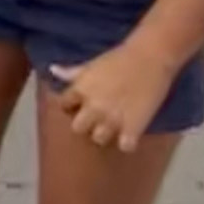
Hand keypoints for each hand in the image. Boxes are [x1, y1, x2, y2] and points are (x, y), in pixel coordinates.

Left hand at [45, 39, 174, 151]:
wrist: (150, 57)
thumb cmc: (119, 57)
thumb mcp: (91, 64)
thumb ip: (72, 72)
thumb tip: (53, 70)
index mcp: (80, 90)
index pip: (63, 106)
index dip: (71, 107)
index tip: (79, 105)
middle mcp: (93, 108)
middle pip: (77, 128)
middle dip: (85, 124)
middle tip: (97, 118)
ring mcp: (112, 119)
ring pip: (98, 139)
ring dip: (105, 134)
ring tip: (114, 126)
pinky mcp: (133, 127)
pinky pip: (125, 146)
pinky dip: (127, 142)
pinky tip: (131, 134)